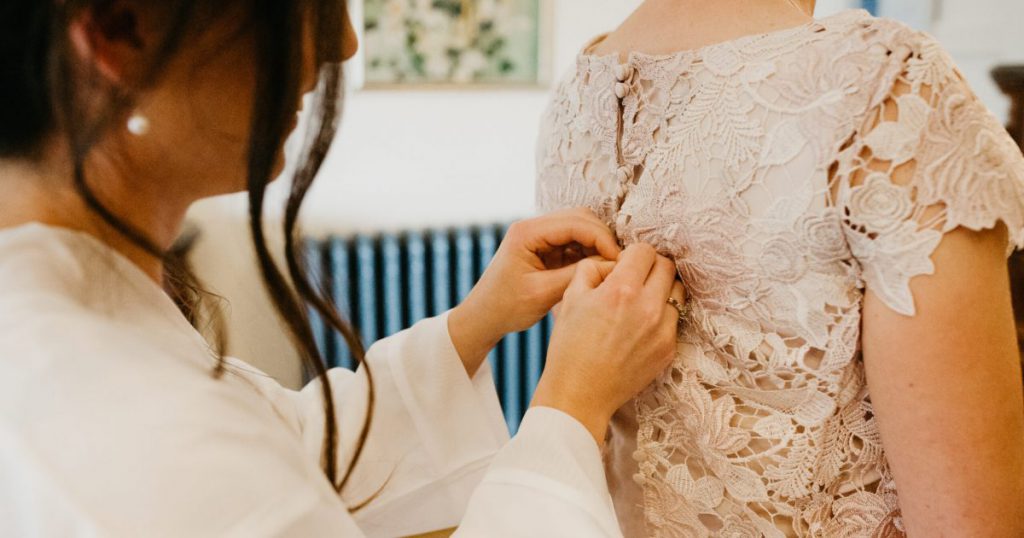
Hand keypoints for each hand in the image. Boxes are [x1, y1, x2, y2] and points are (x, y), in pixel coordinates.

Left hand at [449, 208, 620, 374]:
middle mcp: (533, 226)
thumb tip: (611, 264)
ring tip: (608, 269)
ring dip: (597, 246)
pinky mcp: (545, 247)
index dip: (602, 239)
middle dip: (602, 239)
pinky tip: (595, 272)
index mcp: (527, 232)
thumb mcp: (543, 294)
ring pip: (581, 228)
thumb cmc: (506, 307)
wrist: (484, 316)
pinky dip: (588, 253)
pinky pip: (575, 242)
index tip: (618, 261)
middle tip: (617, 264)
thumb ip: (576, 275)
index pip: (576, 222)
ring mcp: (539, 235)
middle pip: (581, 218)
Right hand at [532, 243, 685, 445]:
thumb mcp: (570, 298)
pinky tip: (641, 325)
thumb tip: (612, 263)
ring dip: (662, 288)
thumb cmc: (569, 346)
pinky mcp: (669, 349)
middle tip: (635, 277)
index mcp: (621, 290)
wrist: (579, 394)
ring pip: (677, 292)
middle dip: (651, 266)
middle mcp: (648, 307)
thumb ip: (592, 269)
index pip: (645, 251)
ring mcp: (663, 330)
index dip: (632, 253)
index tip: (623, 264)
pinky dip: (662, 315)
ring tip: (642, 300)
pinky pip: (675, 319)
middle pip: (667, 267)